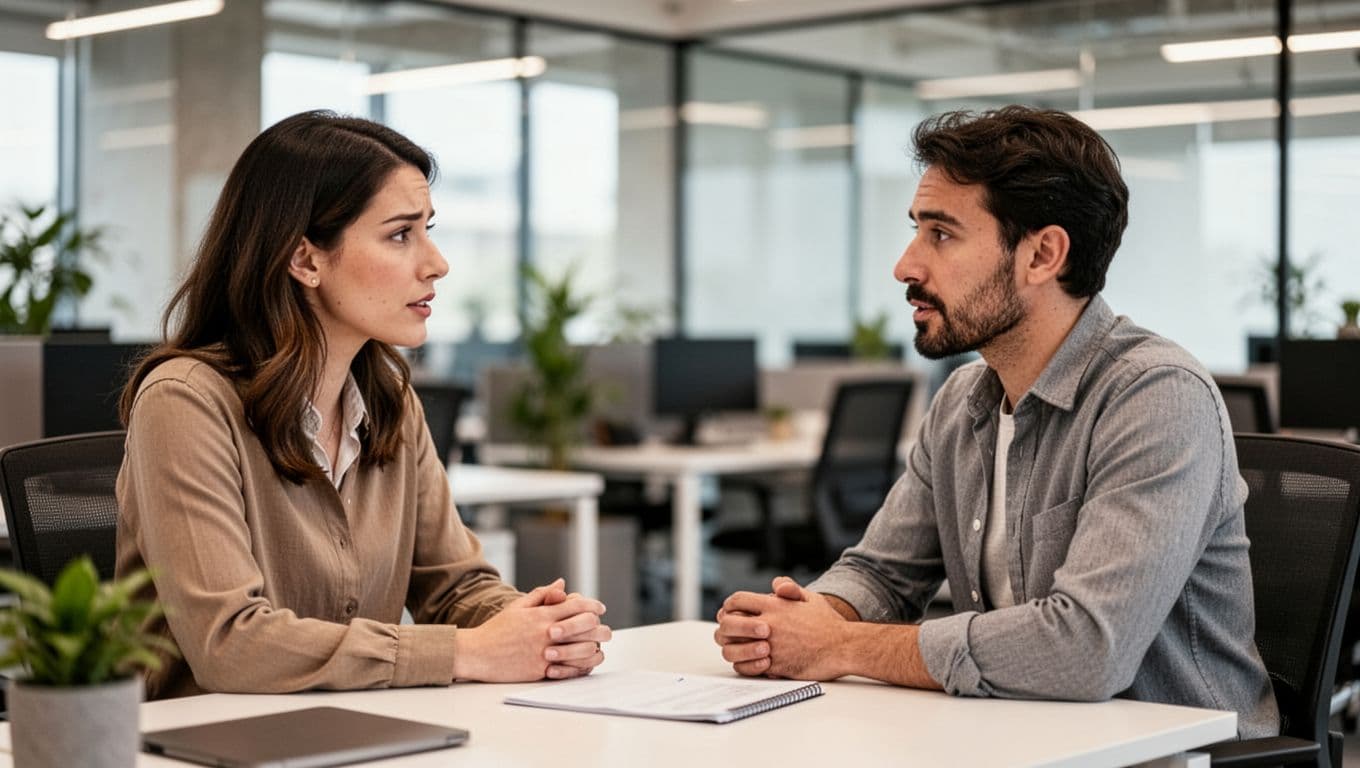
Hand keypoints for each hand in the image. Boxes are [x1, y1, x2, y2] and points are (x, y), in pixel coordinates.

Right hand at [453, 579, 609, 681]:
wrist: (477, 653)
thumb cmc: (497, 629)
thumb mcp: (518, 607)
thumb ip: (541, 594)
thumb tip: (562, 584)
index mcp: (541, 615)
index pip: (576, 606)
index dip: (593, 606)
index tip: (600, 608)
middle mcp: (545, 633)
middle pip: (584, 626)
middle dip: (600, 627)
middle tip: (606, 630)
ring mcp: (543, 653)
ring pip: (581, 649)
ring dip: (594, 647)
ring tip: (598, 647)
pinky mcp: (540, 670)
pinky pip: (568, 670)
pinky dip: (580, 667)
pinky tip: (585, 664)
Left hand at [714, 576, 847, 680]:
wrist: (844, 647)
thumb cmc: (829, 624)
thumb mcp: (810, 598)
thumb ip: (789, 589)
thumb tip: (775, 585)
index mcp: (775, 606)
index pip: (737, 601)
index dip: (729, 606)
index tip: (730, 611)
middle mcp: (769, 625)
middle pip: (728, 624)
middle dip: (725, 627)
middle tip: (729, 632)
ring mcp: (771, 646)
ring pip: (733, 649)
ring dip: (732, 648)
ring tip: (739, 649)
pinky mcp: (776, 666)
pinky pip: (748, 668)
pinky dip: (746, 666)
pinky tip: (753, 663)